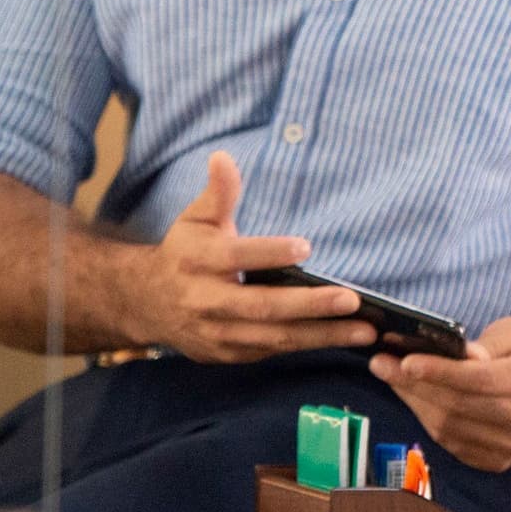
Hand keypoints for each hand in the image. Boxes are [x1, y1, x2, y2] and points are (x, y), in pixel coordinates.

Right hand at [119, 151, 375, 363]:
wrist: (147, 302)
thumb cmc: (185, 252)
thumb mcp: (196, 219)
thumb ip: (218, 193)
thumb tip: (223, 157)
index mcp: (198, 260)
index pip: (236, 256)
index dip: (269, 253)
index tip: (305, 246)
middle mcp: (206, 300)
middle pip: (261, 306)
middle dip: (308, 305)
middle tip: (351, 300)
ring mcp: (217, 332)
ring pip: (273, 337)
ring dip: (320, 335)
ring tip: (363, 329)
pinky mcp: (228, 353)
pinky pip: (272, 350)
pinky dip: (308, 345)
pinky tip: (342, 339)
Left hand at [370, 316, 510, 471]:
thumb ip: (491, 343)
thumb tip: (461, 357)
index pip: (484, 380)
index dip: (443, 372)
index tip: (407, 361)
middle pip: (461, 407)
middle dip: (416, 386)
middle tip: (382, 365)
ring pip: (451, 428)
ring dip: (415, 403)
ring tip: (390, 377)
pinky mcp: (499, 461)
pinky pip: (452, 443)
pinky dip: (426, 420)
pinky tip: (413, 398)